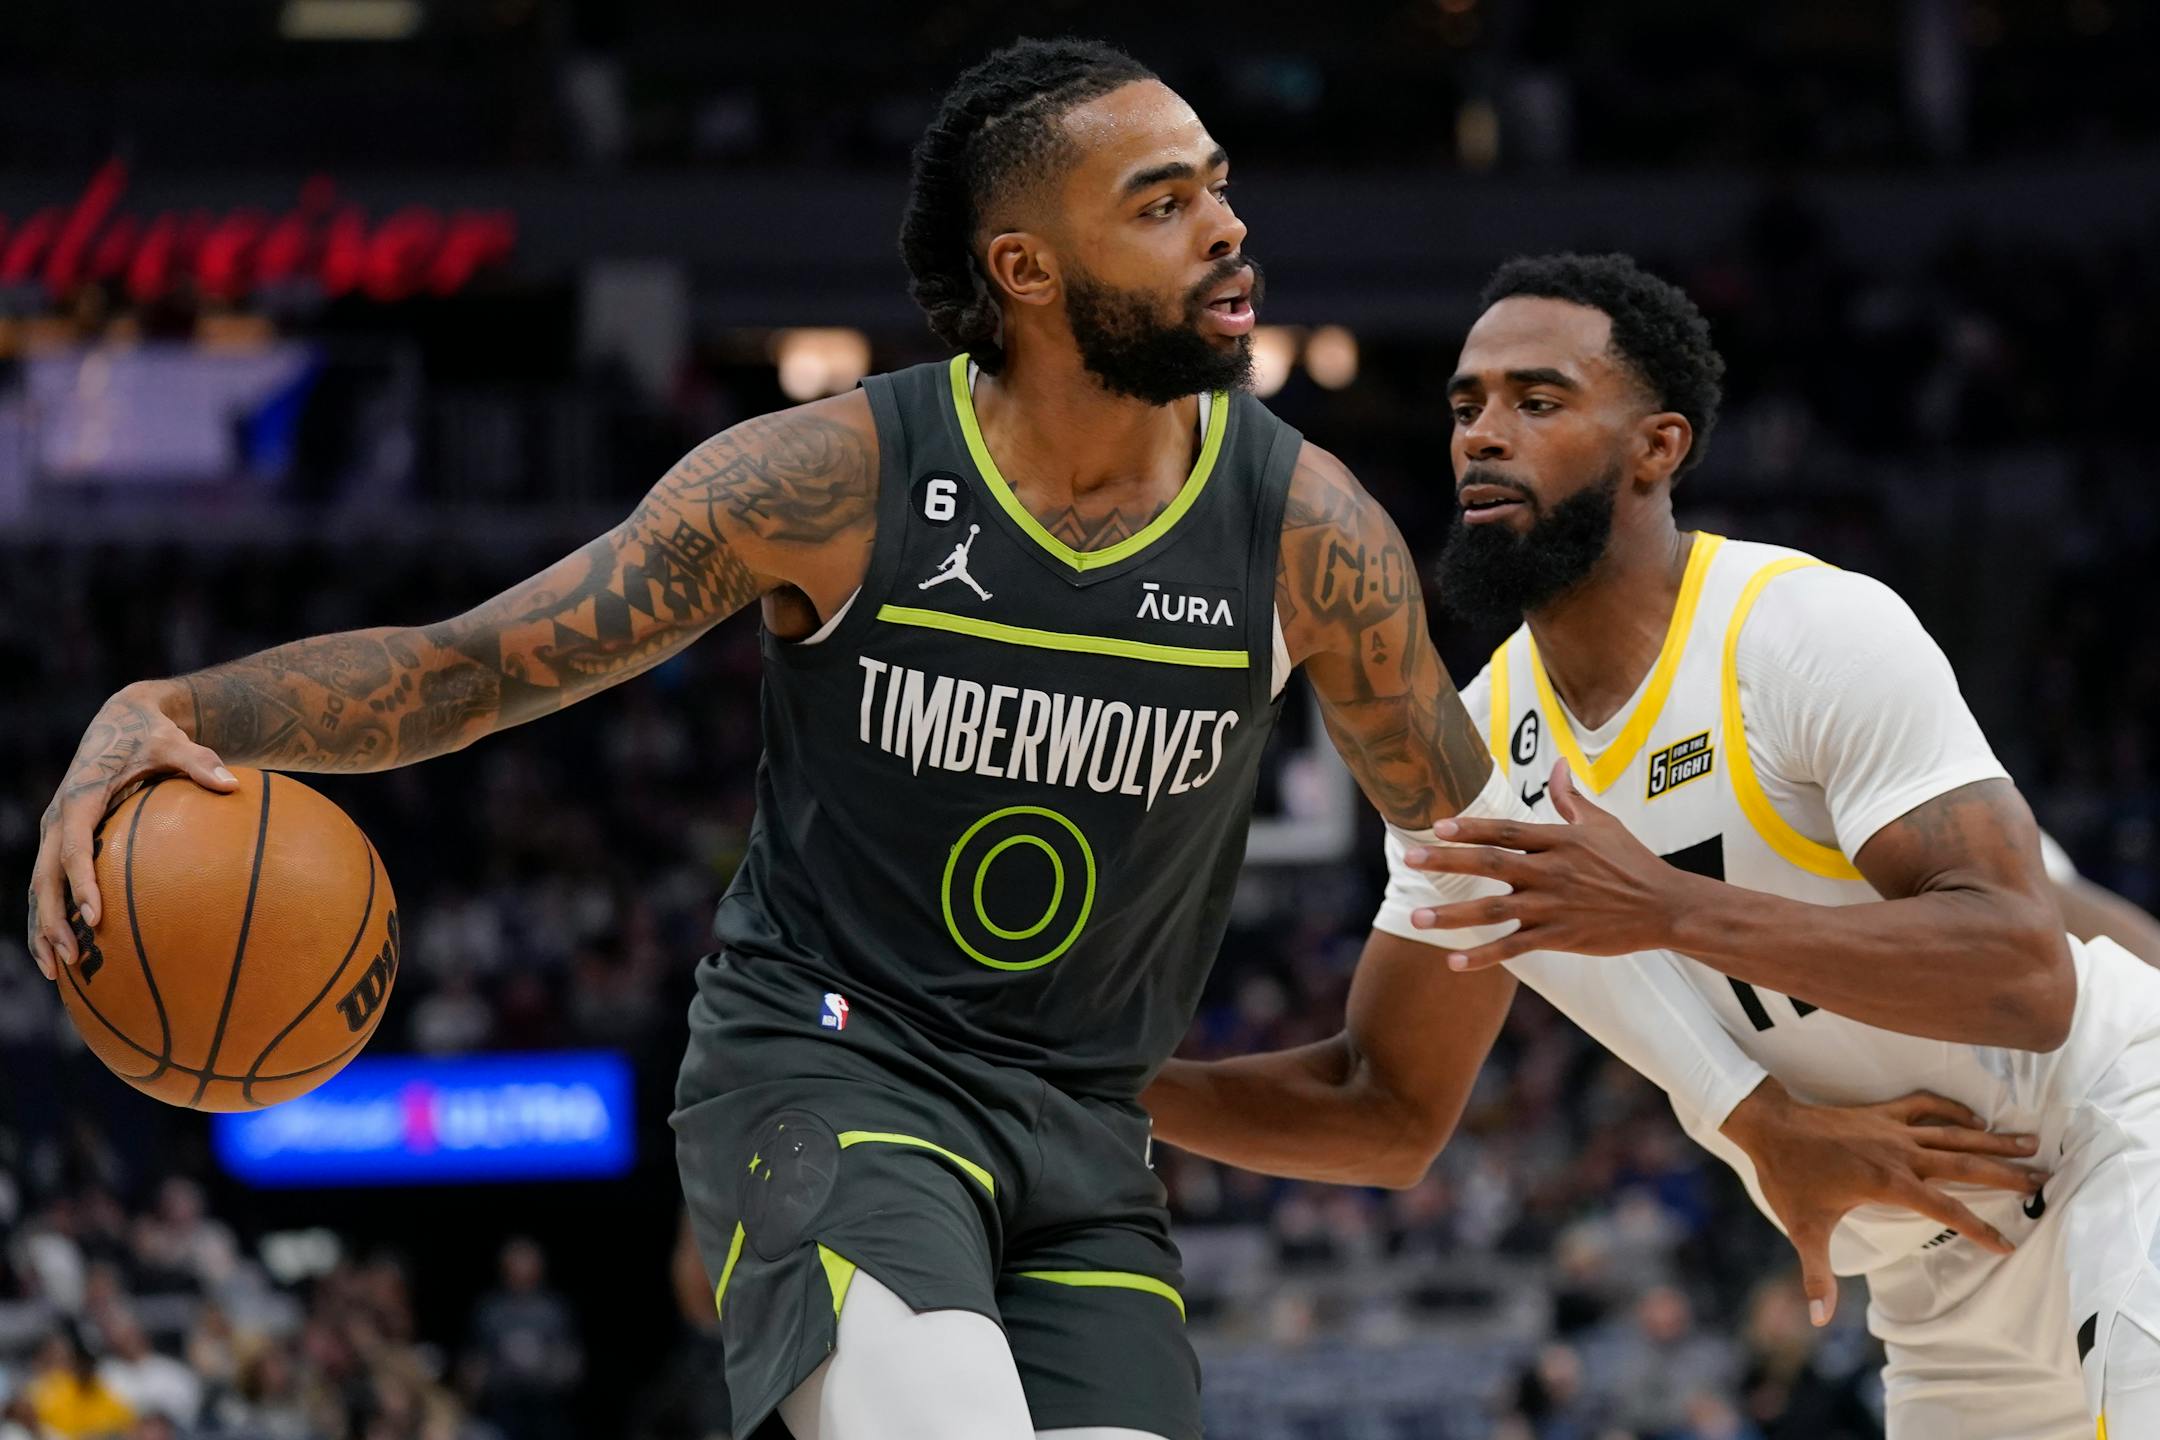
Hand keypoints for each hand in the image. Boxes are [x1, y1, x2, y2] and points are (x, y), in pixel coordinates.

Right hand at [28, 682, 236, 978]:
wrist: (121, 720)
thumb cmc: (152, 734)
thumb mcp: (174, 741)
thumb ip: (200, 762)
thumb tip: (232, 785)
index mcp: (79, 798)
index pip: (74, 848)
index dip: (81, 884)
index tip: (94, 917)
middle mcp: (58, 819)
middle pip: (45, 878)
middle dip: (52, 921)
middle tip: (73, 960)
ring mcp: (56, 833)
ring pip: (39, 888)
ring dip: (43, 930)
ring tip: (59, 973)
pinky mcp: (62, 841)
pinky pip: (51, 885)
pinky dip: (53, 918)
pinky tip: (68, 953)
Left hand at [1402, 759, 1688, 968]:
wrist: (1665, 907)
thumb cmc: (1632, 862)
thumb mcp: (1602, 824)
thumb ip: (1571, 797)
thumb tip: (1558, 763)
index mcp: (1558, 840)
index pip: (1505, 830)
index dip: (1470, 827)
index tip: (1437, 825)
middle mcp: (1551, 871)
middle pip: (1490, 863)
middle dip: (1447, 861)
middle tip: (1410, 859)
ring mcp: (1553, 906)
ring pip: (1494, 909)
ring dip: (1452, 915)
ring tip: (1416, 918)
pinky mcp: (1559, 937)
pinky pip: (1515, 947)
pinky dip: (1484, 956)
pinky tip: (1455, 963)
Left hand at [1721, 1079, 2044, 1326]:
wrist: (1769, 1126)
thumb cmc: (1787, 1178)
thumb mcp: (1803, 1230)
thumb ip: (1816, 1275)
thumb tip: (1819, 1319)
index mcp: (1888, 1182)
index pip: (1946, 1208)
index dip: (1979, 1228)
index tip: (2009, 1245)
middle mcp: (1899, 1152)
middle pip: (1965, 1163)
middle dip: (2007, 1173)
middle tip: (2046, 1178)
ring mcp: (1892, 1128)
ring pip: (1953, 1132)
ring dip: (1993, 1137)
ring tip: (2031, 1140)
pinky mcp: (1882, 1112)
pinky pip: (1926, 1105)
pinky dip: (1953, 1109)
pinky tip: (1976, 1117)